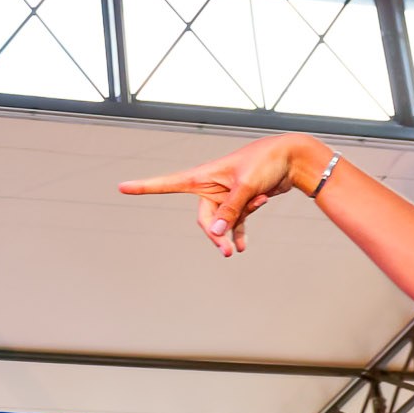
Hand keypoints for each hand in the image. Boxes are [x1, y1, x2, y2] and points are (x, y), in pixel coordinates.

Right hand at [118, 133, 318, 257]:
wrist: (291, 159)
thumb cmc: (265, 163)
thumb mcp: (246, 187)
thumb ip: (230, 211)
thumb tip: (215, 234)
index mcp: (203, 176)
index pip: (167, 184)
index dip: (143, 187)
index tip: (121, 187)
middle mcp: (210, 185)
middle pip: (203, 218)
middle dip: (215, 235)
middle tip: (228, 253)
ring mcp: (225, 194)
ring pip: (222, 222)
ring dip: (235, 230)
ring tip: (241, 249)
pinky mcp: (239, 200)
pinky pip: (234, 221)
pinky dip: (240, 232)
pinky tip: (244, 247)